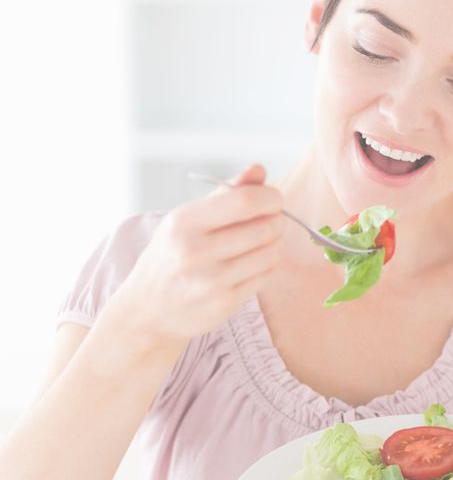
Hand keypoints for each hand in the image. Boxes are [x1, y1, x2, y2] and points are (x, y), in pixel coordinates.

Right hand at [107, 164, 284, 347]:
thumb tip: (259, 169)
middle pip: (264, 227)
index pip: (245, 201)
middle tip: (271, 220)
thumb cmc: (171, 256)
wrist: (147, 310)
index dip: (270, 197)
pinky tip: (252, 263)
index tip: (273, 198)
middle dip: (276, 220)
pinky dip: (267, 265)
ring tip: (260, 242)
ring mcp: (211, 280)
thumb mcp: (187, 219)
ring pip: (270, 252)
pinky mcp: (225, 302)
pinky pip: (266, 275)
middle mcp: (195, 252)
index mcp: (184, 222)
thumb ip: (225, 193)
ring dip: (274, 243)